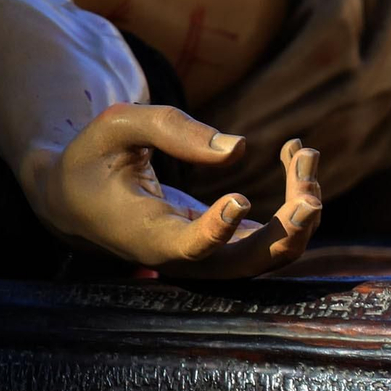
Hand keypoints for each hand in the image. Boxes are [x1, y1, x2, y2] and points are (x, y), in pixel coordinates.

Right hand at [22, 103, 321, 276]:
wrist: (82, 199)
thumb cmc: (96, 158)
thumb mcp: (118, 127)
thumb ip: (173, 130)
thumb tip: (239, 148)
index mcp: (145, 234)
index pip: (188, 249)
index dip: (216, 231)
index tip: (240, 198)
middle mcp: (184, 258)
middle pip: (247, 264)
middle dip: (287, 230)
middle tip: (308, 185)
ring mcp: (211, 257)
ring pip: (271, 254)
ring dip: (300, 211)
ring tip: (304, 154)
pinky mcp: (230, 245)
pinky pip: (274, 236)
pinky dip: (295, 201)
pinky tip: (296, 154)